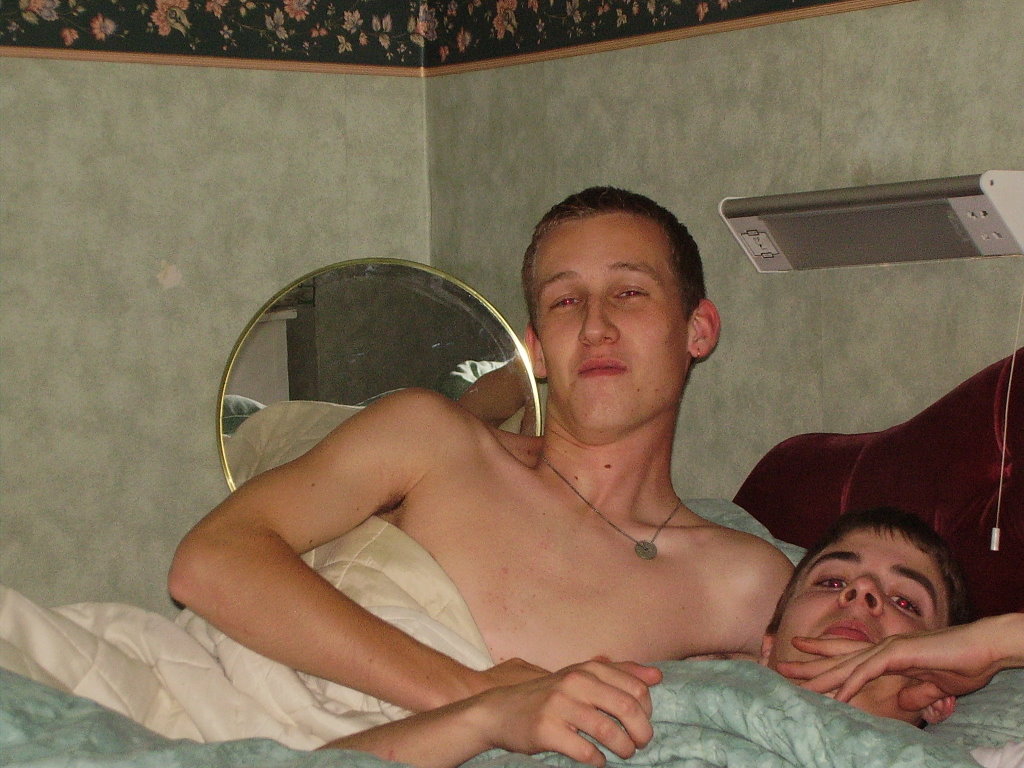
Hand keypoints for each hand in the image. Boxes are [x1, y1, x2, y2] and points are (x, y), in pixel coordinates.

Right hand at [472, 660, 662, 766]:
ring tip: (623, 753)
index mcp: (588, 669)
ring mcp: (559, 706)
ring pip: (608, 731)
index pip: (636, 689)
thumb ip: (619, 673)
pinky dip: (598, 760)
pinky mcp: (546, 730)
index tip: (642, 723)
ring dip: (624, 748)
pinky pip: (585, 751)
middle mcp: (575, 682)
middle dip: (642, 732)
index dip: (647, 711)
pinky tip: (598, 759)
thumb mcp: (582, 676)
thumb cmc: (550, 695)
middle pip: (628, 708)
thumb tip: (657, 677)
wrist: (501, 710)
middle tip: (640, 744)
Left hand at [777, 617, 1023, 709]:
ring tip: (796, 684)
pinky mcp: (900, 655)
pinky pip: (869, 671)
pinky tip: (837, 696)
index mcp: (887, 653)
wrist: (985, 650)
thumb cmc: (962, 665)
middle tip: (779, 666)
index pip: (847, 653)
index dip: (821, 653)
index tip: (797, 651)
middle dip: (808, 664)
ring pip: (847, 664)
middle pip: (838, 658)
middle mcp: (882, 647)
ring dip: (821, 676)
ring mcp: (889, 649)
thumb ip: (917, 692)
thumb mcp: (934, 686)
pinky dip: (852, 683)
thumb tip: (904, 701)